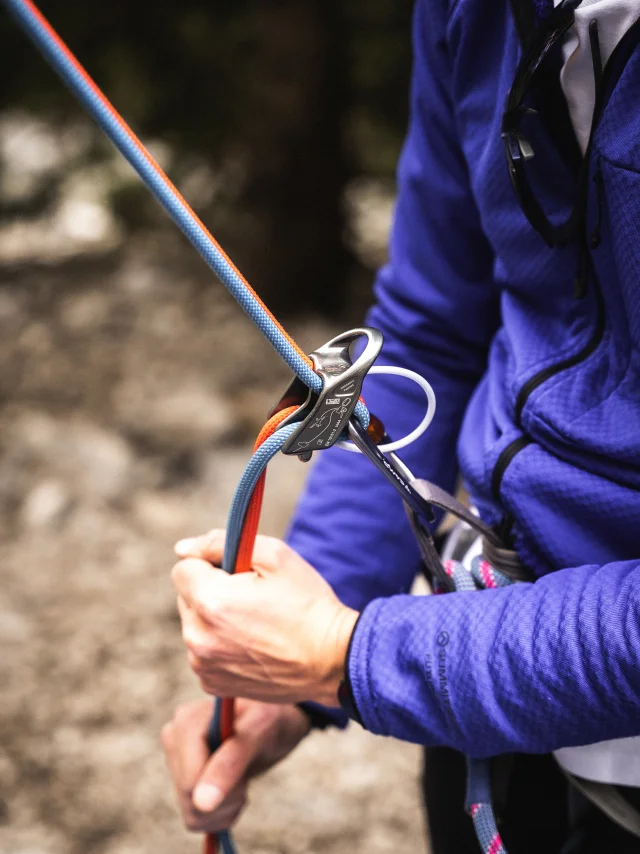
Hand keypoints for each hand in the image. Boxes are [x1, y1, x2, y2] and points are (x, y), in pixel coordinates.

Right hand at [161, 698, 310, 832]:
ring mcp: (175, 759)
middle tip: (246, 776)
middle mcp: (174, 737)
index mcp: (187, 720)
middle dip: (225, 798)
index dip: (222, 789)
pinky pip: (195, 819)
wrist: (274, 723)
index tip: (245, 775)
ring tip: (241, 781)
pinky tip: (233, 791)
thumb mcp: (259, 732)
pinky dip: (220, 814)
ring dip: (225, 808)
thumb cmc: (270, 718)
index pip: (190, 780)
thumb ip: (230, 763)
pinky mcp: (181, 780)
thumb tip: (202, 802)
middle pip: (190, 798)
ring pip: (193, 813)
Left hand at [172, 530, 358, 705]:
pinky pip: (204, 652)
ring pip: (195, 625)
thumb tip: (182, 549)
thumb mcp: (273, 555)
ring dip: (215, 619)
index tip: (239, 572)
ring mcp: (203, 665)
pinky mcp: (214, 684)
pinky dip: (221, 645)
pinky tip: (254, 645)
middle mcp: (197, 636)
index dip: (212, 563)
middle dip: (212, 589)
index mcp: (210, 600)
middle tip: (253, 597)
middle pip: (187, 597)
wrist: (333, 659)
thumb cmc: (307, 602)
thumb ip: (220, 543)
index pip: (183, 567)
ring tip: (257, 623)